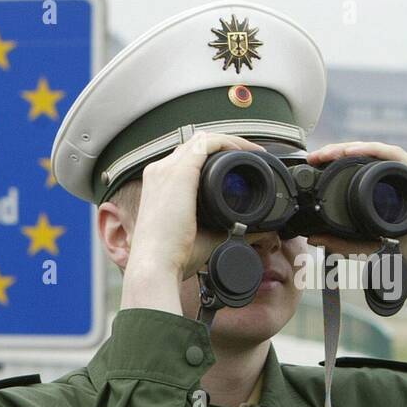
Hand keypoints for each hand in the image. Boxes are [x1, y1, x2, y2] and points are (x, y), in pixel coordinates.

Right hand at [121, 132, 266, 312]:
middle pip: (193, 145)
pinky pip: (208, 144)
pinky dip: (229, 143)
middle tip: (248, 157)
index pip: (185, 159)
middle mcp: (159, 172)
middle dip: (222, 147)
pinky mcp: (180, 172)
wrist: (155, 266)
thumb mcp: (199, 236)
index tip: (234, 168)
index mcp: (157, 186)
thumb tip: (251, 226)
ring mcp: (167, 169)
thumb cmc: (170, 257)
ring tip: (251, 152)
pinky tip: (246, 152)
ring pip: (203, 140)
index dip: (211, 158)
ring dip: (229, 142)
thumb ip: (222, 226)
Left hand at [304, 141, 406, 295]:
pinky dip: (374, 151)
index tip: (312, 172)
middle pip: (366, 160)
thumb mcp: (373, 249)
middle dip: (337, 155)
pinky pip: (397, 157)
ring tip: (328, 153)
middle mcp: (402, 183)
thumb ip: (345, 243)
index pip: (359, 175)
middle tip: (314, 157)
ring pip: (379, 154)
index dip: (335, 170)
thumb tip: (314, 237)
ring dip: (351, 149)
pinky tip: (354, 151)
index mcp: (389, 197)